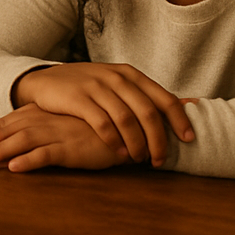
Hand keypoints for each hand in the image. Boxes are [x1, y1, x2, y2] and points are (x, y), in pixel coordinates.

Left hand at [0, 105, 125, 172]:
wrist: (129, 129)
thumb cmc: (100, 128)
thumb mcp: (72, 123)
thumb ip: (52, 125)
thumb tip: (31, 136)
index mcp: (51, 112)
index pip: (17, 117)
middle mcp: (52, 120)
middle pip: (16, 128)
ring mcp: (61, 133)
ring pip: (25, 141)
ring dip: (4, 150)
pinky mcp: (73, 149)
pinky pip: (46, 155)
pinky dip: (29, 161)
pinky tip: (14, 167)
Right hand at [13, 62, 192, 165]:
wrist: (45, 80)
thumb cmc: (87, 86)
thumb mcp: (115, 82)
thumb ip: (142, 95)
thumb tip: (182, 108)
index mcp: (130, 74)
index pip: (164, 98)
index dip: (179, 120)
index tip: (189, 140)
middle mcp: (116, 78)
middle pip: (148, 112)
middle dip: (158, 140)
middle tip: (160, 160)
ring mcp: (96, 87)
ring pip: (127, 120)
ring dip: (137, 144)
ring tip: (139, 159)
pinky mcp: (78, 98)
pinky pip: (102, 124)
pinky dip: (114, 142)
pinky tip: (119, 153)